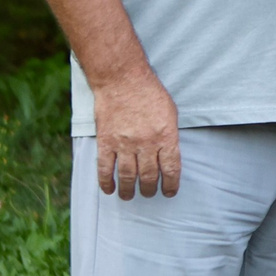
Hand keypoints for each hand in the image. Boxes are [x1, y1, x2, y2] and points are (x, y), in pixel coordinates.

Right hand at [93, 68, 179, 199]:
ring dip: (128, 190)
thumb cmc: (150, 93)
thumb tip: (169, 156)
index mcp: (166, 136)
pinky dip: (106, 182)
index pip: (171, 169)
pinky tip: (109, 190)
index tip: (169, 192)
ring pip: (127, 176)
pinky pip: (105, 168)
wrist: (122, 79)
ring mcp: (124, 144)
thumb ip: (170, 136)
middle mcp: (146, 143)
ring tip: (129, 196)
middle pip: (149, 176)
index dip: (171, 185)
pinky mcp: (106, 141)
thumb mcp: (170, 113)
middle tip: (148, 193)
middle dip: (149, 189)